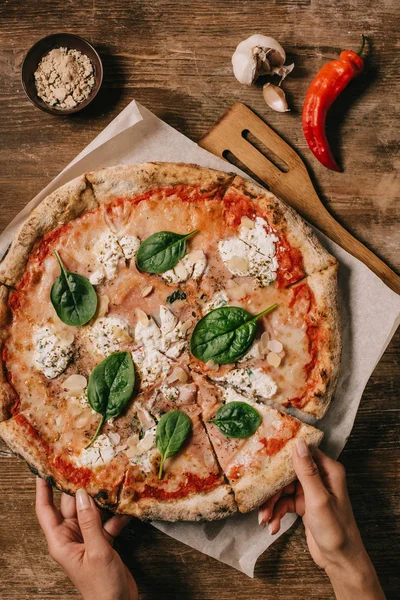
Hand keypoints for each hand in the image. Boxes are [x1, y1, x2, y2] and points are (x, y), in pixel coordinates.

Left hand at [36, 478, 137, 599]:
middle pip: (70, 506)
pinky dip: (116, 513)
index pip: (46, 510)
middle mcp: (71, 537)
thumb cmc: (102, 586)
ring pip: (91, 511)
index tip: (44, 469)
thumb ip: (90, 522)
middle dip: (78, 487)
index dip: (43, 489)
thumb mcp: (97, 551)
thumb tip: (82, 495)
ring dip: (100, 499)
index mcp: (61, 541)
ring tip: (108, 478)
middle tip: (85, 465)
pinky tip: (124, 502)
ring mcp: (87, 539)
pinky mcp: (103, 542)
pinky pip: (107, 522)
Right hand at [258, 439, 384, 599]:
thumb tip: (298, 442)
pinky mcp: (303, 505)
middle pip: (288, 473)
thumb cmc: (336, 530)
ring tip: (264, 520)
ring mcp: (310, 491)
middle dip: (273, 489)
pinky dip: (277, 513)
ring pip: (283, 489)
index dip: (283, 453)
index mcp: (328, 470)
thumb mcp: (318, 499)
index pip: (302, 452)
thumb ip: (307, 472)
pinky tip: (273, 526)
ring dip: (272, 504)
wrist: (340, 561)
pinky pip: (284, 503)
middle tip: (261, 501)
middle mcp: (319, 477)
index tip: (264, 455)